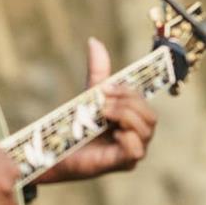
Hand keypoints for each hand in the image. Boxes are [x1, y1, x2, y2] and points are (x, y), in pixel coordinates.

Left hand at [41, 38, 157, 182]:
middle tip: (101, 101)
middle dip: (127, 102)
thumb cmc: (74, 127)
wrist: (54, 152)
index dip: (129, 91)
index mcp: (132, 119)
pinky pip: (136, 150)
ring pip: (147, 129)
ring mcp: (132, 151)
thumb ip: (98, 73)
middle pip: (151, 115)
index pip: (143, 101)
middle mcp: (137, 136)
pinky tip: (110, 133)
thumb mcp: (89, 96)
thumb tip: (94, 41)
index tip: (105, 87)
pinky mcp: (123, 164)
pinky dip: (125, 137)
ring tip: (102, 114)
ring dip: (124, 115)